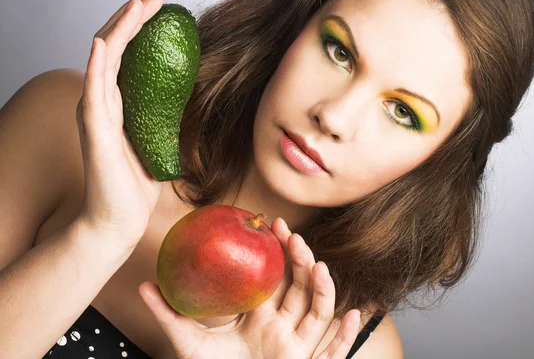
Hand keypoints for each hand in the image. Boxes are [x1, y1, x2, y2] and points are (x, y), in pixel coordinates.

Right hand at [75, 0, 166, 246]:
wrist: (119, 220)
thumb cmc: (137, 186)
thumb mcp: (160, 141)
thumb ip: (166, 118)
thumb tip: (192, 99)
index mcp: (120, 103)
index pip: (129, 54)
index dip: (142, 27)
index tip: (162, 6)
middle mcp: (104, 101)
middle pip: (117, 47)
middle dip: (135, 16)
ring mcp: (96, 113)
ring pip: (105, 60)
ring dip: (122, 28)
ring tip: (140, 3)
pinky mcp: (95, 130)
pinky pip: (94, 91)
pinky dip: (97, 64)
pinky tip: (104, 42)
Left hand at [139, 217, 360, 358]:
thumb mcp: (188, 343)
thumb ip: (169, 314)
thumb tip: (143, 284)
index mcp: (259, 316)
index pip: (275, 277)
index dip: (277, 251)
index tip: (273, 225)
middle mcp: (282, 327)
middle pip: (300, 288)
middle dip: (300, 260)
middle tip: (292, 236)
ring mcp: (296, 347)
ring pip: (317, 313)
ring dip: (323, 289)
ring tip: (318, 266)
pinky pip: (332, 353)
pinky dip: (344, 337)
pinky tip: (352, 316)